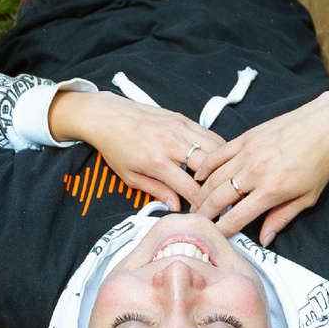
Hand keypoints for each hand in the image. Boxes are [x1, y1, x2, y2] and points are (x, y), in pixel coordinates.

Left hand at [46, 91, 223, 209]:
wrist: (106, 116)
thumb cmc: (115, 146)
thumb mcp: (130, 177)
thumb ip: (156, 191)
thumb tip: (174, 206)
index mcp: (157, 162)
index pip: (190, 188)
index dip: (201, 203)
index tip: (205, 211)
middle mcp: (171, 144)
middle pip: (208, 167)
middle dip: (216, 185)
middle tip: (218, 196)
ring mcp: (179, 128)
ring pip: (214, 149)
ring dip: (221, 165)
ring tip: (222, 179)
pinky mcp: (182, 119)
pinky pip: (208, 134)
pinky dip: (217, 147)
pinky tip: (218, 158)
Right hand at [193, 82, 328, 244]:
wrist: (324, 125)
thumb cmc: (319, 162)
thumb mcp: (307, 198)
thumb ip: (282, 218)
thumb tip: (265, 240)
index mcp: (271, 191)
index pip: (236, 218)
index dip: (221, 231)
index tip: (213, 238)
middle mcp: (254, 172)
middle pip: (217, 198)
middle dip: (204, 214)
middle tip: (197, 222)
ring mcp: (246, 153)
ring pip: (213, 178)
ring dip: (201, 194)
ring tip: (196, 204)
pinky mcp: (244, 138)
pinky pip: (217, 155)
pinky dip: (205, 168)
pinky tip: (199, 177)